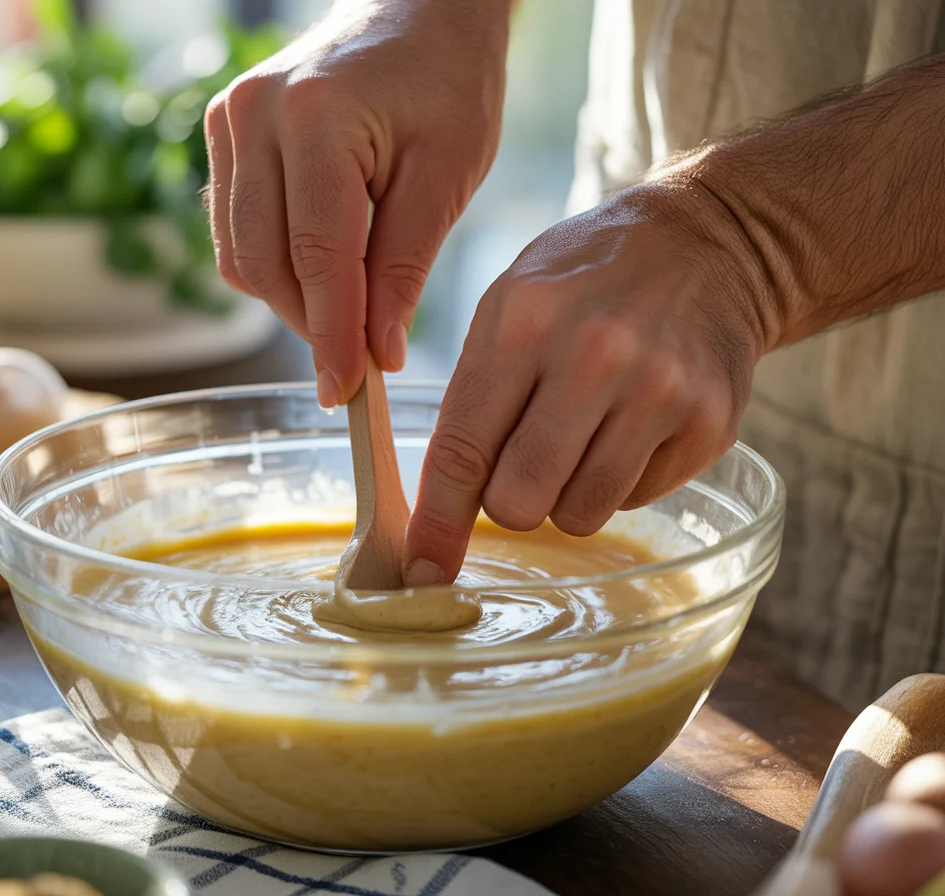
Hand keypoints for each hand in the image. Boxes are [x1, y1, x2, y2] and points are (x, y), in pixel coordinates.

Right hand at [204, 0, 510, 405]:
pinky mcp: (224, 133)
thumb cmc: (448, 81)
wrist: (419, 9)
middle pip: (265, 262)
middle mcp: (255, 116)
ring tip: (347, 311)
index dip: (332, 334)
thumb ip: (405, 267)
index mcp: (317, 119)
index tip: (347, 390)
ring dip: (290, 299)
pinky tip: (318, 272)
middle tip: (359, 359)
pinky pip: (234, 229)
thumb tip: (376, 353)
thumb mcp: (447, 175)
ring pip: (240, 254)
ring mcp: (230, 121)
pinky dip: (272, 266)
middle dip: (311, 322)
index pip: (318, 257)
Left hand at [403, 181, 778, 585]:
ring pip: (579, 515)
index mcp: (524, 321)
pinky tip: (630, 424)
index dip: (438, 521)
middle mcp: (594, 357)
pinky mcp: (710, 425)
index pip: (462, 450)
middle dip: (507, 502)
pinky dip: (619, 480)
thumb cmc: (587, 279)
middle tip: (521, 464)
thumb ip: (472, 397)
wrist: (708, 243)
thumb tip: (441, 507)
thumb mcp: (509, 304)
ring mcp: (660, 393)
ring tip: (581, 435)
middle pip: (519, 501)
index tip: (425, 570)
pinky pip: (634, 501)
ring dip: (565, 495)